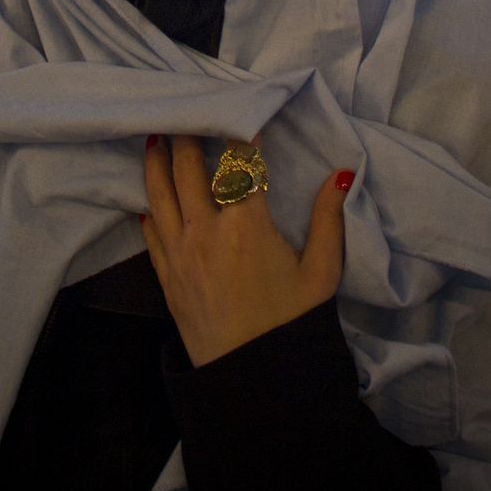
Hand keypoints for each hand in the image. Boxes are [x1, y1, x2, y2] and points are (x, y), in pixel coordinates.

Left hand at [141, 135, 351, 367]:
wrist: (252, 379)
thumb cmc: (292, 325)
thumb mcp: (322, 274)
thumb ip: (329, 220)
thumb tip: (341, 174)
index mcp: (247, 225)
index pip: (241, 164)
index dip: (243, 134)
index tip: (244, 112)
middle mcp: (206, 231)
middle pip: (188, 169)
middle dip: (188, 136)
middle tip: (186, 111)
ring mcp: (181, 253)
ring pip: (160, 194)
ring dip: (157, 162)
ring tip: (156, 137)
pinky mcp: (167, 276)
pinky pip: (151, 232)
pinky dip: (150, 208)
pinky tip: (148, 197)